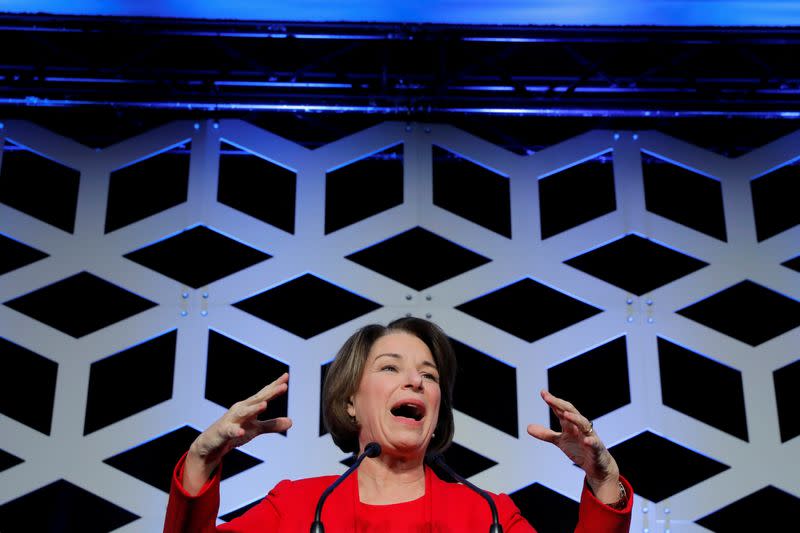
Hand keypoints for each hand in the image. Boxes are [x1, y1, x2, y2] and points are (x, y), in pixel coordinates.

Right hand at [183, 372, 292, 493]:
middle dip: (270, 393)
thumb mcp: (256, 429)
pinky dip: (235, 431)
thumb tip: (291, 422)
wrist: (211, 444)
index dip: (275, 386)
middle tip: (284, 385)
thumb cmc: (235, 432)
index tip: (287, 376)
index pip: (264, 394)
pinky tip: (241, 432)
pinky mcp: (223, 432)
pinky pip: (230, 431)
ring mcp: (231, 419)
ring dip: (254, 408)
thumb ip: (272, 425)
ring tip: (265, 405)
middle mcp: (240, 409)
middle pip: (257, 399)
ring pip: (244, 412)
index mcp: (249, 407)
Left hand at [527, 390, 620, 502]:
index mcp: (570, 424)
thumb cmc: (579, 449)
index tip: (543, 393)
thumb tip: (528, 427)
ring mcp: (589, 436)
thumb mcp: (560, 441)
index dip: (552, 402)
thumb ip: (545, 434)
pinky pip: (594, 443)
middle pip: (570, 412)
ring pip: (583, 424)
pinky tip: (586, 441)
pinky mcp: (596, 448)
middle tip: (548, 398)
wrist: (597, 465)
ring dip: (575, 419)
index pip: (560, 410)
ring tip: (565, 414)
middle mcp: (579, 427)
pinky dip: (590, 441)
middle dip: (559, 404)